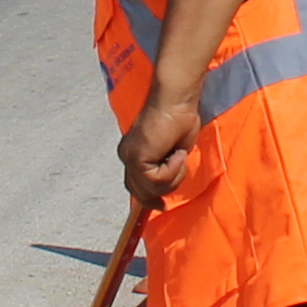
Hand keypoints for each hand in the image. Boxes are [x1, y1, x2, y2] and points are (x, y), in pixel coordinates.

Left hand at [120, 88, 204, 209]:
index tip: (161, 205)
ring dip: (173, 177)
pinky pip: (158, 179)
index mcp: (132, 152)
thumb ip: (165, 166)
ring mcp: (130, 157)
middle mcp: (127, 155)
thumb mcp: (173, 150)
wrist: (176, 100)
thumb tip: (166, 186)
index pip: (134, 183)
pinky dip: (174, 170)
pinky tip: (178, 153)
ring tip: (180, 156)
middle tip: (176, 179)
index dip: (147, 197)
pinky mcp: (138, 158)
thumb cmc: (180, 118)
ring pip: (151, 188)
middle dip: (160, 192)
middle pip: (139, 191)